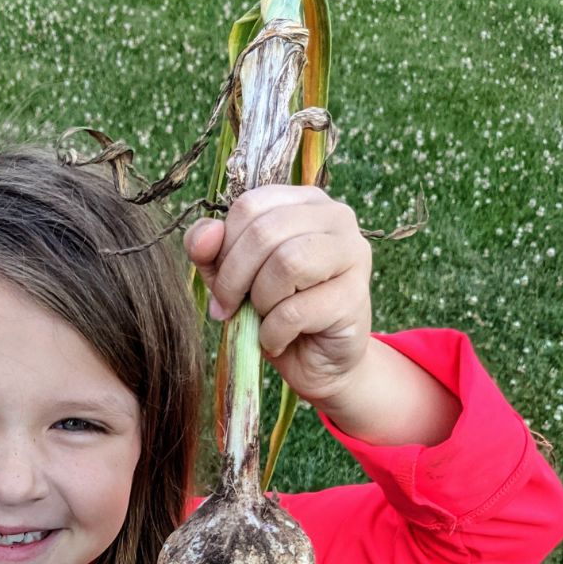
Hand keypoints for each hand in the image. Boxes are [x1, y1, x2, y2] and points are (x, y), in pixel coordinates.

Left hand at [184, 185, 372, 406]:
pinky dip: (273, 333)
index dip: (223, 248)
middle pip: (265, 232)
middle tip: (228, 309)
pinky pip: (296, 310)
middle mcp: (335, 216)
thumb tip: (207, 233)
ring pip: (287, 263)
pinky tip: (278, 340)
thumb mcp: (233, 278)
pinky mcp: (355, 295)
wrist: (319, 362)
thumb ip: (211, 251)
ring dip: (260, 301)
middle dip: (234, 278)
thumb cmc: (277, 312)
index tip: (221, 284)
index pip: (250, 205)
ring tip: (263, 319)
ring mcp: (352, 253)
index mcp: (304, 201)